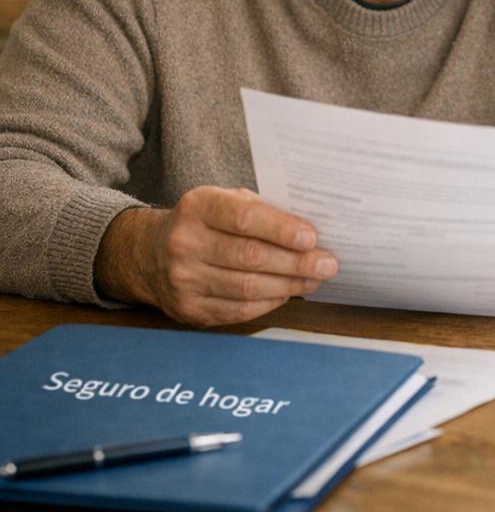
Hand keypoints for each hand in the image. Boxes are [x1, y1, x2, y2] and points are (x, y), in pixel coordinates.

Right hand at [94, 186, 337, 326]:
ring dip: (289, 285)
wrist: (150, 253)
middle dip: (296, 263)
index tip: (312, 238)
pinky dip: (269, 303)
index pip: (244, 218)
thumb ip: (261, 210)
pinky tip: (288, 293)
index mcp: (197, 207)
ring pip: (247, 288)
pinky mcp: (186, 309)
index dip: (281, 229)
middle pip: (250, 257)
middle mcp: (184, 243)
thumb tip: (310, 232)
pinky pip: (237, 310)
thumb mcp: (225, 201)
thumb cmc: (205, 222)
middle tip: (327, 264)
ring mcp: (182, 279)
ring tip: (314, 280)